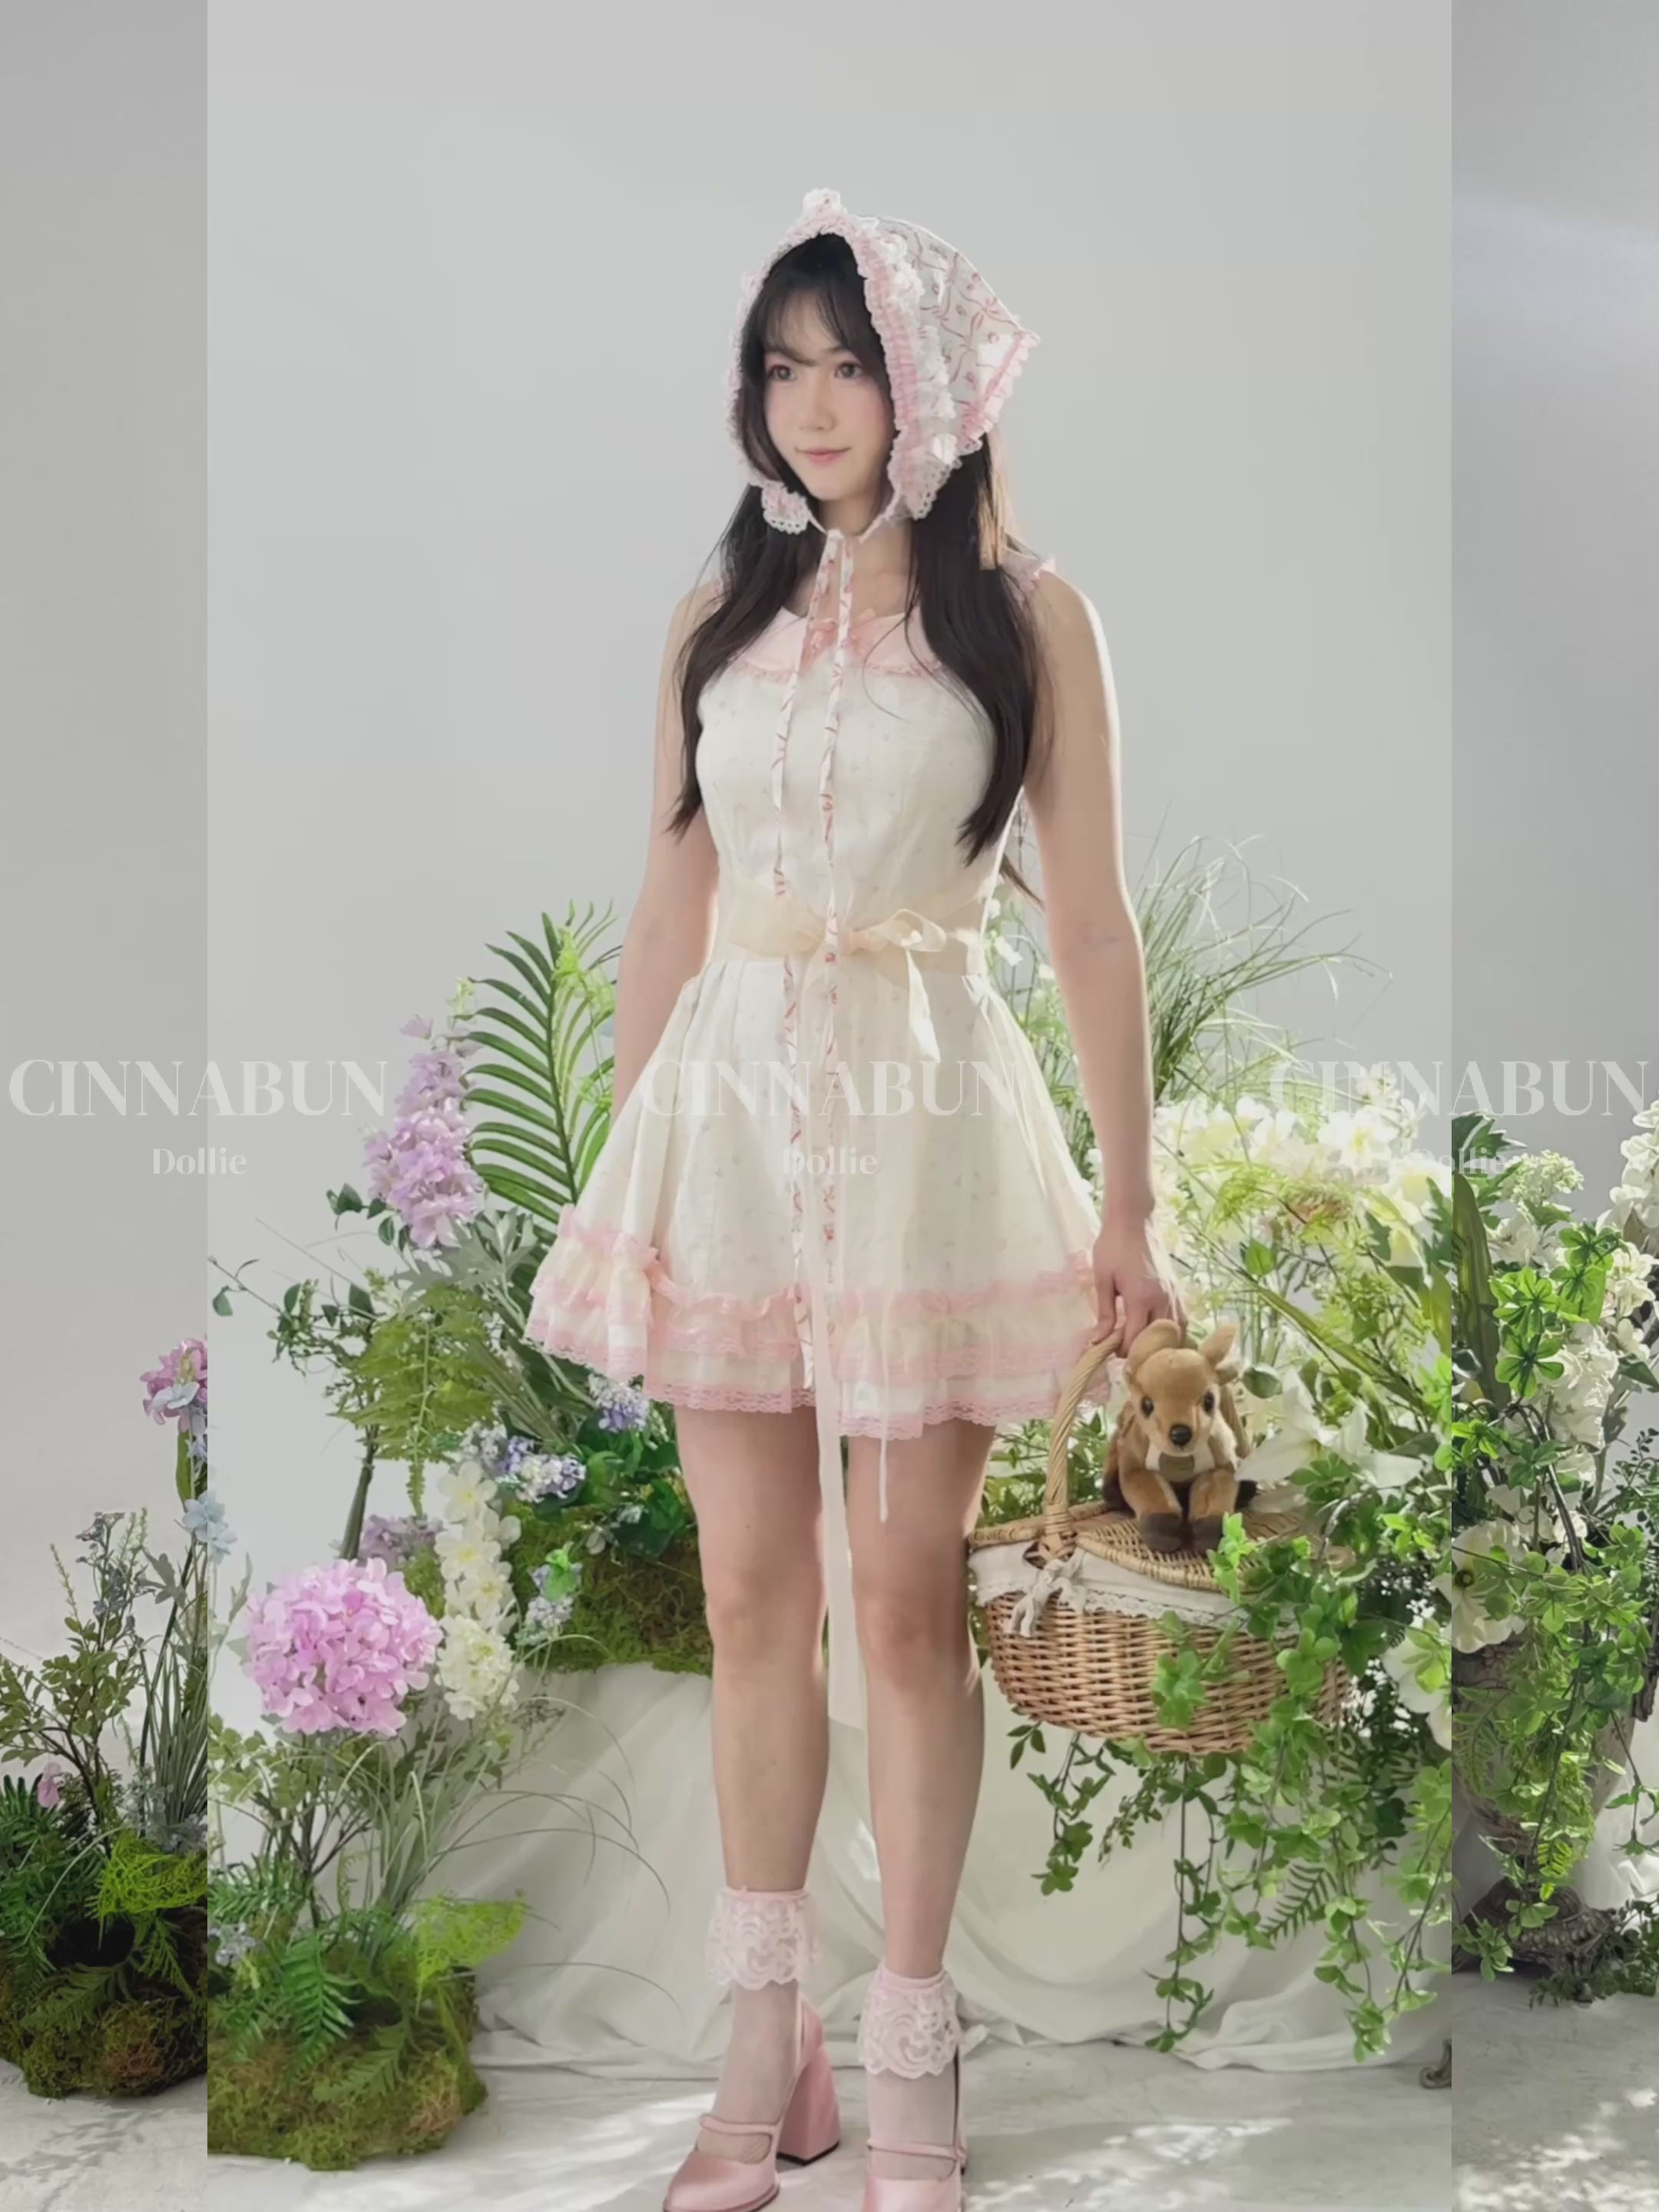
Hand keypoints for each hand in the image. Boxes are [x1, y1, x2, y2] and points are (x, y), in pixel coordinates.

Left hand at [1089, 1215, 1183, 1351]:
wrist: (1133, 1220)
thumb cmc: (1113, 1246)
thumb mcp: (1102, 1279)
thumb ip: (1105, 1313)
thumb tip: (1098, 1341)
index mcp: (1141, 1299)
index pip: (1136, 1340)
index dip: (1123, 1352)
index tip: (1109, 1351)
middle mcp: (1163, 1300)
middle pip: (1158, 1341)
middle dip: (1141, 1351)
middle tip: (1123, 1350)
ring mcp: (1174, 1294)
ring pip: (1174, 1332)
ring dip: (1158, 1343)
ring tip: (1140, 1344)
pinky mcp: (1177, 1289)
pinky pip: (1181, 1319)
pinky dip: (1171, 1331)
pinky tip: (1157, 1332)